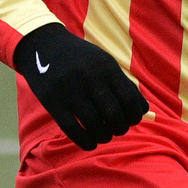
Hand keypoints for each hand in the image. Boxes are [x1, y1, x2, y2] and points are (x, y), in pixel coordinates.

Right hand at [12, 23, 147, 150]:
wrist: (43, 44)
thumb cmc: (81, 59)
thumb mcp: (104, 62)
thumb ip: (123, 84)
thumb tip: (143, 110)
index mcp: (106, 67)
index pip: (129, 99)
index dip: (134, 116)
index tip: (131, 121)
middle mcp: (90, 78)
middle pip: (113, 115)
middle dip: (120, 128)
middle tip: (117, 130)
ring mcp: (70, 90)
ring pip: (94, 125)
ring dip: (103, 136)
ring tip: (103, 136)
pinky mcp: (52, 101)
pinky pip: (72, 129)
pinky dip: (85, 141)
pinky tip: (90, 143)